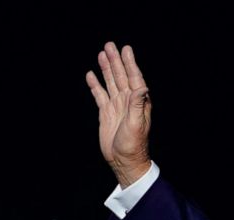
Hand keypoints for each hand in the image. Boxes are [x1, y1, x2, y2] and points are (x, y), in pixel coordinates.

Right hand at [85, 42, 151, 185]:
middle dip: (116, 61)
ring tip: (101, 54)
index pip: (134, 78)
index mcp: (137, 102)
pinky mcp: (106, 113)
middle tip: (110, 45)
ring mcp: (116, 106)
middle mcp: (127, 101)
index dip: (130, 63)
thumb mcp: (136, 124)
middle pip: (121, 76)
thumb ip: (137, 104)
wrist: (124, 160)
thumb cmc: (133, 145)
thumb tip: (142, 87)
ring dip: (106, 68)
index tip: (126, 49)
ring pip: (110, 82)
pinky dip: (95, 85)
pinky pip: (99, 95)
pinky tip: (91, 74)